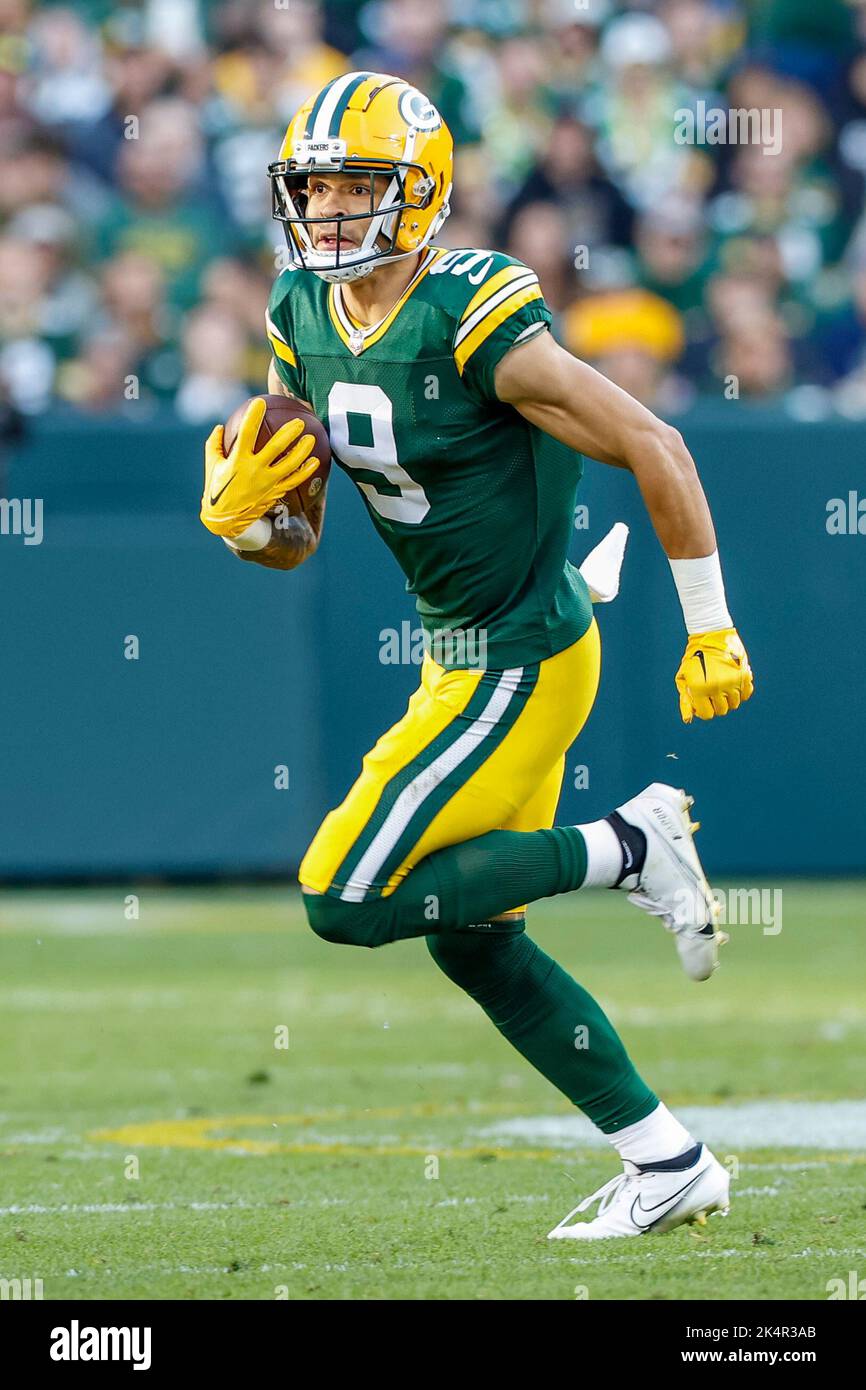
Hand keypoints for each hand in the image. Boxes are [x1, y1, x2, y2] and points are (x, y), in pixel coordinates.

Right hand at [201, 398, 320, 537]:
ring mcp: (266, 483)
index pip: (246, 433)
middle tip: (300, 421)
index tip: (260, 401)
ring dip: (303, 450)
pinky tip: (316, 462)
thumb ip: (215, 444)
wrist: (226, 521)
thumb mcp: (211, 465)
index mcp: (237, 460)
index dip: (253, 416)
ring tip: (312, 438)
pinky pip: (294, 481)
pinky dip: (306, 471)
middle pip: (276, 447)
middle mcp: (254, 471)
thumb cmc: (217, 488)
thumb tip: (220, 426)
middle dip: (289, 432)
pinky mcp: (275, 493)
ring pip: (290, 464)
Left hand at [675, 627, 753, 722]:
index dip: (704, 710)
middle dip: (716, 705)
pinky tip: (733, 684)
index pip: (707, 714)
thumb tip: (688, 719)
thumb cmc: (693, 657)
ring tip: (722, 687)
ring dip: (728, 699)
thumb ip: (685, 700)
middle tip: (712, 694)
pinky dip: (741, 692)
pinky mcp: (744, 675)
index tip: (703, 703)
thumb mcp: (684, 678)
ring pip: (735, 703)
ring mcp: (732, 681)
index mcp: (700, 689)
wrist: (710, 634)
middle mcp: (717, 687)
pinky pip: (746, 694)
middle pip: (722, 710)